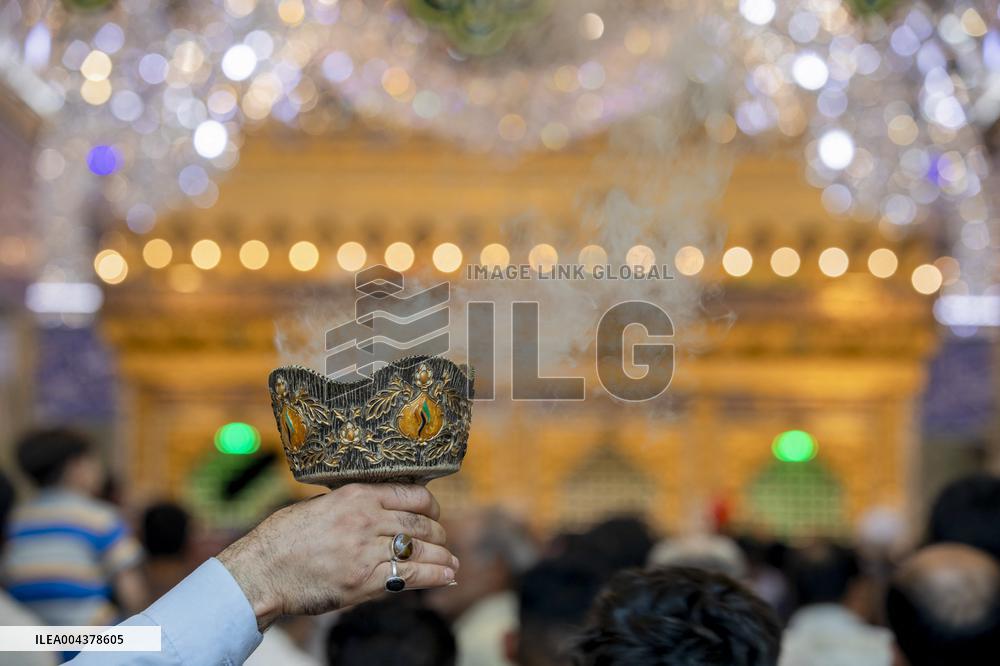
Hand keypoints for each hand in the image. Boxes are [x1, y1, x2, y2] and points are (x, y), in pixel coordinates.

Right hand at [217, 483, 457, 629]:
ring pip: (420, 549)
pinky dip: (434, 575)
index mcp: (356, 495)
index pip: (411, 495)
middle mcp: (366, 519)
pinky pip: (411, 575)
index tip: (435, 513)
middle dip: (438, 533)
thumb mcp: (320, 506)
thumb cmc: (284, 538)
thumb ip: (351, 507)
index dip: (430, 506)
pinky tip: (446, 575)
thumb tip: (377, 511)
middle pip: (419, 523)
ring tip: (451, 561)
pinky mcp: (364, 580)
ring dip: (442, 555)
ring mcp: (367, 550)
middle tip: (443, 539)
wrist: (261, 571)